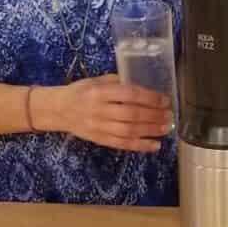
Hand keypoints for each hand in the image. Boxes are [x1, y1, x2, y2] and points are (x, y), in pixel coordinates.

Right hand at [40, 76, 172, 152]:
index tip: (165, 100)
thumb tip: (143, 86)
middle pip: (131, 114)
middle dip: (153, 115)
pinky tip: (154, 145)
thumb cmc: (80, 92)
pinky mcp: (99, 139)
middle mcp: (99, 110)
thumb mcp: (96, 80)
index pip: (129, 95)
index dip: (149, 98)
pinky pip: (122, 144)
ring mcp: (99, 126)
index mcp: (99, 91)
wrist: (58, 110)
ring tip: (166, 128)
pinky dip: (140, 146)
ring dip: (150, 131)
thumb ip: (117, 82)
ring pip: (128, 131)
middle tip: (169, 115)